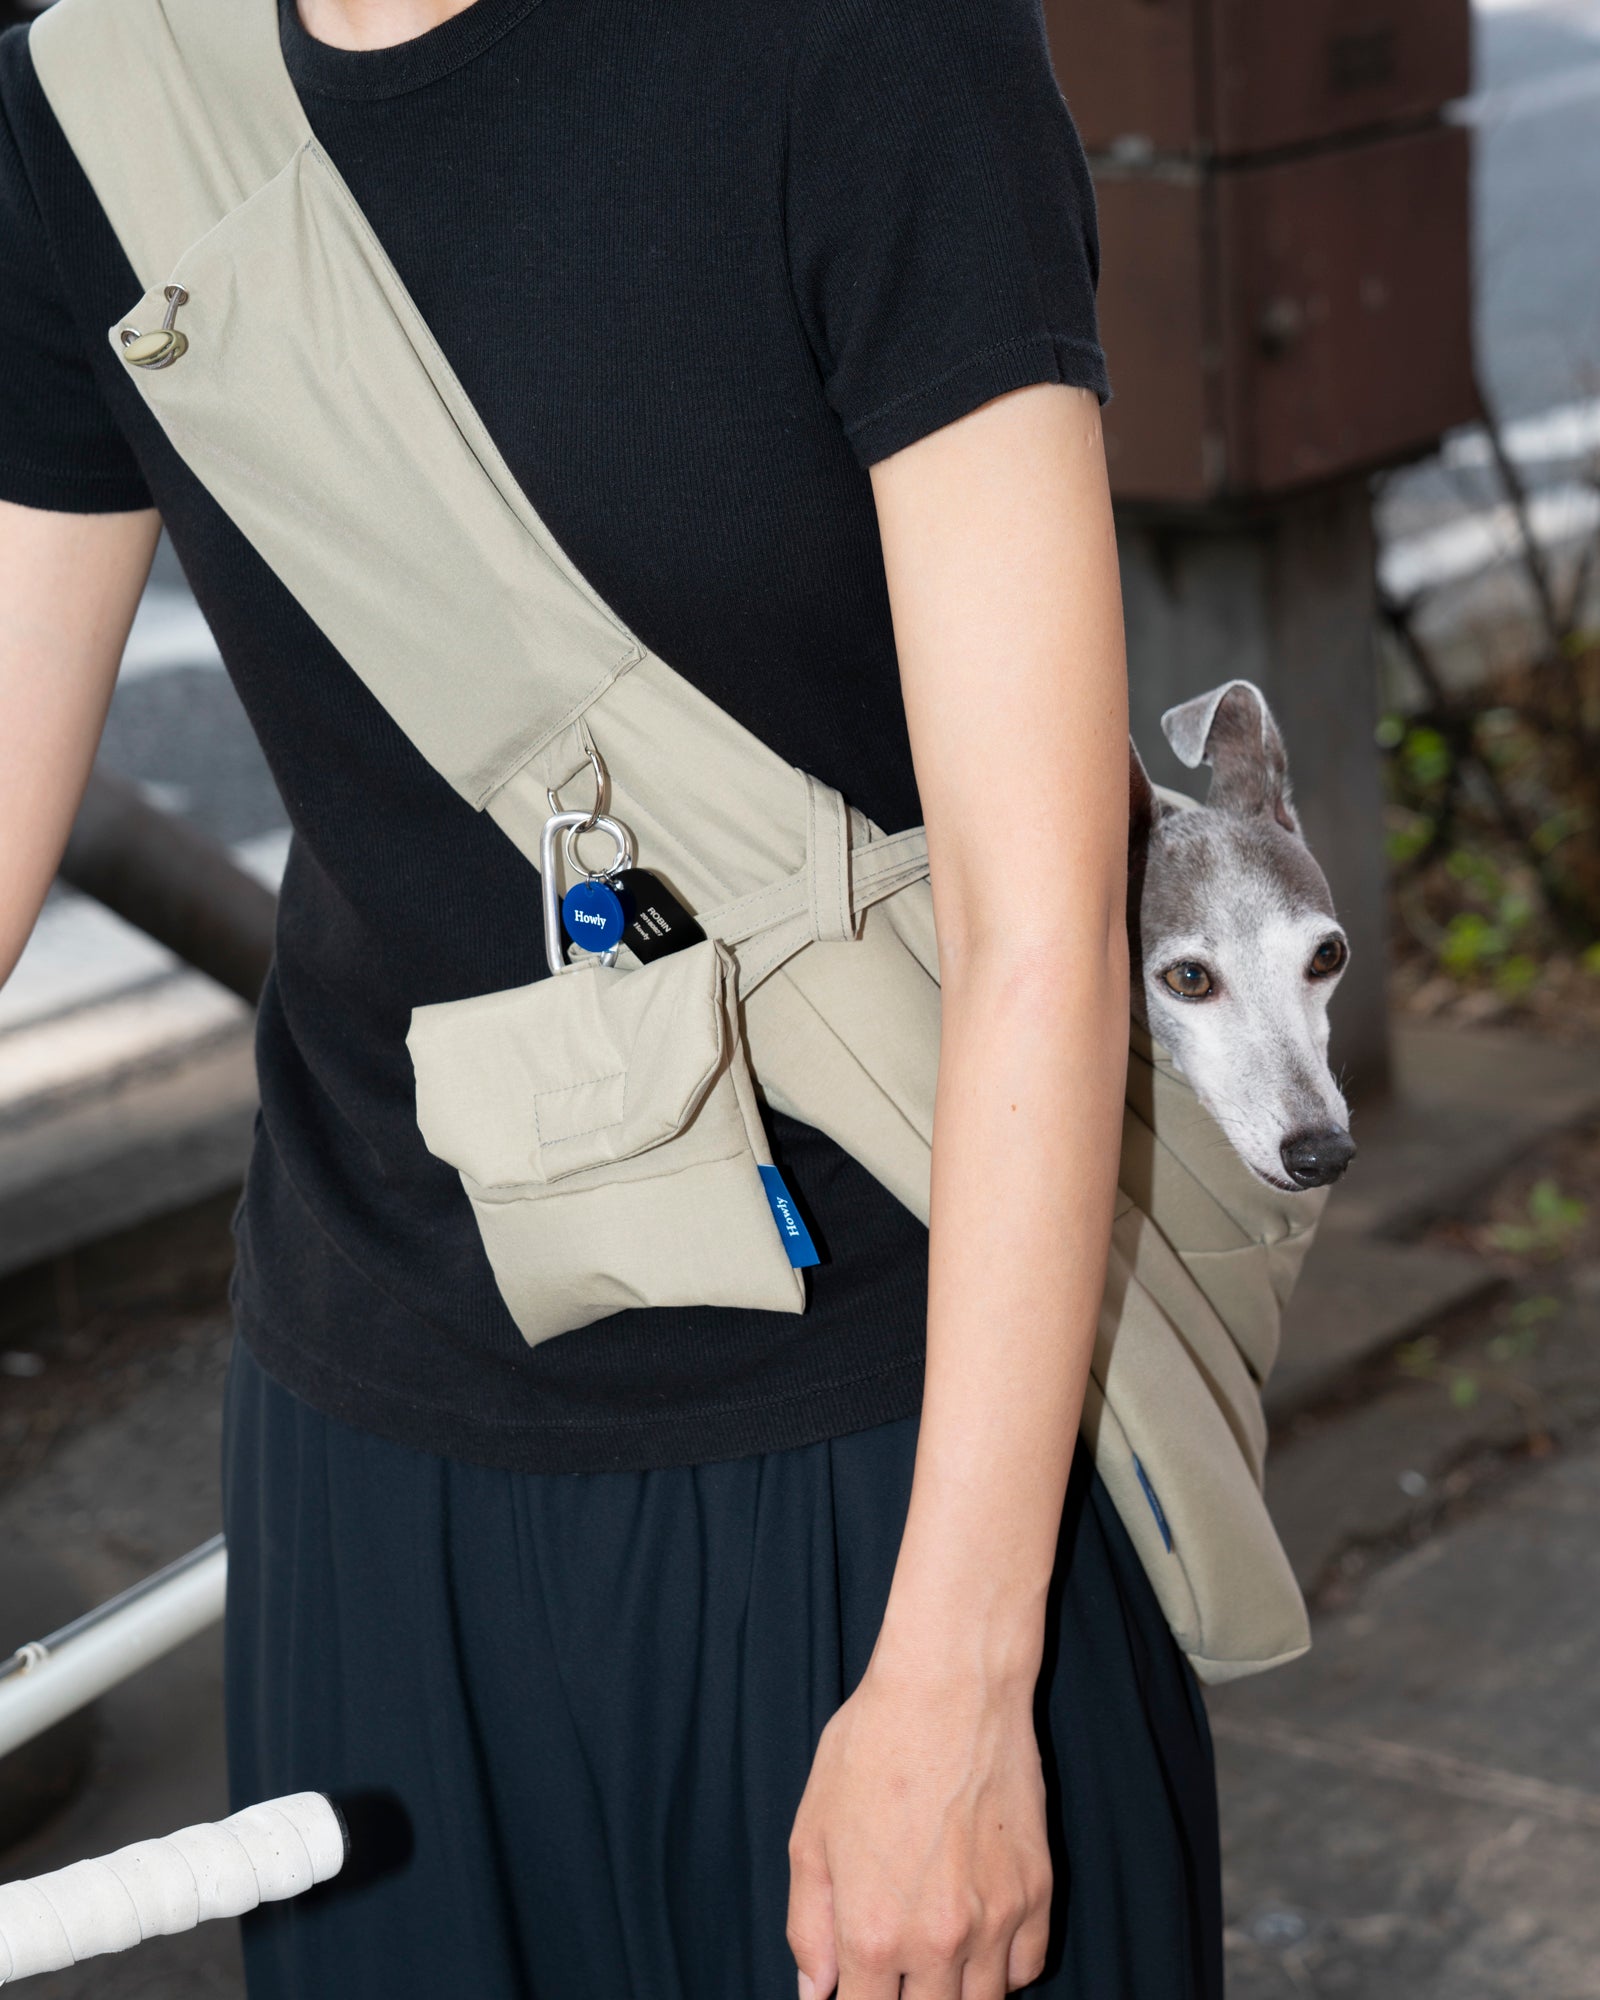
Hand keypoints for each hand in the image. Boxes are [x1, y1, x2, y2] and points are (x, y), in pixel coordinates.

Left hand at [786, 1653, 1052, 1998]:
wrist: (951, 1688)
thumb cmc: (872, 1747)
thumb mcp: (811, 1831)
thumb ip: (808, 1923)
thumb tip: (813, 1992)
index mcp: (872, 1934)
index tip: (855, 1988)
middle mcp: (938, 1942)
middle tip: (894, 1969)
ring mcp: (996, 1921)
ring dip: (953, 1992)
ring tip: (933, 1960)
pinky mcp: (1037, 1893)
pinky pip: (1027, 1968)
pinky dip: (1003, 1970)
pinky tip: (977, 1941)